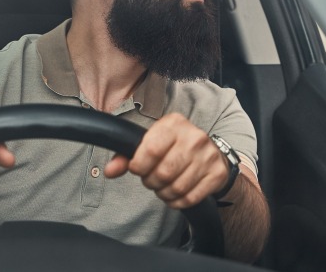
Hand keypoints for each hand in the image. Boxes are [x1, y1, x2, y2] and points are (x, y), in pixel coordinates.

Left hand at [104, 113, 228, 208]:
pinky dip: (177, 202)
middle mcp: (194, 137)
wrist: (209, 152)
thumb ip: (127, 155)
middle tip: (151, 180)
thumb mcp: (150, 142)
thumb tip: (109, 170)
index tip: (137, 169)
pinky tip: (175, 195)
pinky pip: (190, 198)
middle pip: (163, 172)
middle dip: (151, 182)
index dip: (139, 166)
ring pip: (176, 188)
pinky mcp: (217, 174)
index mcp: (174, 123)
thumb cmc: (173, 147)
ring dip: (164, 194)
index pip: (151, 149)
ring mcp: (208, 155)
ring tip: (162, 188)